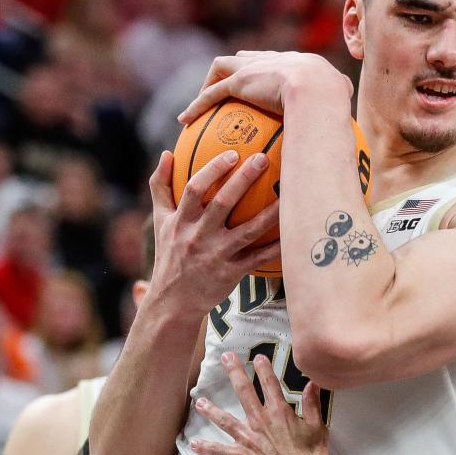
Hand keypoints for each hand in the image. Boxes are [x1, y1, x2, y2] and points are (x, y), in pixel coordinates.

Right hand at [146, 150, 280, 318]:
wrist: (173, 301)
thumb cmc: (170, 253)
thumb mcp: (160, 221)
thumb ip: (161, 187)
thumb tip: (166, 153)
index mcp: (181, 222)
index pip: (194, 189)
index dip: (213, 170)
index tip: (232, 153)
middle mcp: (198, 237)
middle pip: (222, 204)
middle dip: (243, 179)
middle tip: (262, 158)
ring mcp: (216, 255)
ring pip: (247, 231)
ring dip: (269, 212)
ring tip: (288, 192)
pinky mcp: (232, 273)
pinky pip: (259, 258)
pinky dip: (276, 246)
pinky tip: (295, 232)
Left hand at [178, 51, 352, 123]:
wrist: (320, 91)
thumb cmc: (335, 103)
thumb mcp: (342, 103)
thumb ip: (341, 115)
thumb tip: (348, 141)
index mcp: (302, 63)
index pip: (279, 62)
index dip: (270, 71)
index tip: (264, 84)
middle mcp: (276, 59)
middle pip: (249, 58)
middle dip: (238, 68)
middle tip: (231, 86)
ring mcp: (256, 68)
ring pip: (225, 66)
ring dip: (212, 82)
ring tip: (203, 102)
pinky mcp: (241, 81)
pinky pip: (213, 94)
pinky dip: (197, 105)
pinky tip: (185, 120)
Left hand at [189, 352, 328, 454]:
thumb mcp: (318, 428)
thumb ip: (313, 404)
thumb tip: (312, 383)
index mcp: (280, 413)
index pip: (270, 385)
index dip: (263, 369)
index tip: (257, 357)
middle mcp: (260, 422)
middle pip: (244, 393)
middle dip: (234, 373)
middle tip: (225, 358)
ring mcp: (248, 439)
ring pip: (225, 420)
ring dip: (211, 410)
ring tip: (199, 401)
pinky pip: (219, 451)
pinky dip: (206, 448)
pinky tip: (194, 444)